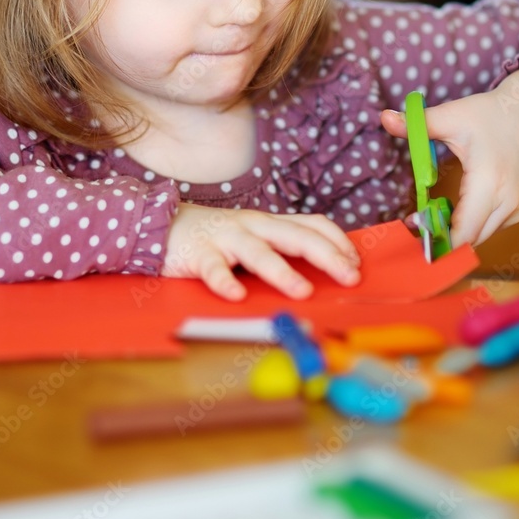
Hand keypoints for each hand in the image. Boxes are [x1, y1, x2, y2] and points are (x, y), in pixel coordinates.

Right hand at [162, 203, 360, 300]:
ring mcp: (226, 239)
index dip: (338, 242)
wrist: (162, 225)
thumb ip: (282, 246)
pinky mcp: (198, 255)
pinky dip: (225, 282)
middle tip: (349, 278)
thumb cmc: (216, 237)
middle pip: (296, 236)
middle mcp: (253, 226)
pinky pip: (213, 269)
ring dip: (281, 271)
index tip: (356, 264)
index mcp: (270, 222)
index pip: (313, 224)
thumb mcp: (254, 235)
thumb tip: (326, 268)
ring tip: (301, 291)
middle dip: (326, 256)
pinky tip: (236, 296)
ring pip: (258, 252)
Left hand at [381, 68, 518, 248]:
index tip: (412, 229)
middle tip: (412, 224)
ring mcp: (516, 209)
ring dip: (454, 233)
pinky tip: (450, 211)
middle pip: (469, 240)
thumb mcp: (453, 115)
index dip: (436, 239)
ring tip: (426, 217)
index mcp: (489, 182)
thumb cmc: (493, 114)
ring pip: (479, 237)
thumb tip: (383, 117)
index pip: (463, 232)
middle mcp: (507, 202)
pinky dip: (469, 226)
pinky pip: (490, 228)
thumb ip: (418, 124)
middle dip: (440, 238)